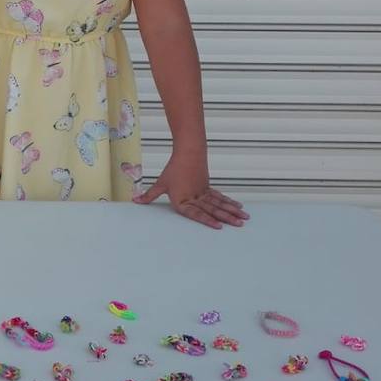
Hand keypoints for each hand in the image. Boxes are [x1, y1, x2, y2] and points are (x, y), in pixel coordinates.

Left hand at [134, 151, 248, 228]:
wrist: (188, 153)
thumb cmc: (173, 169)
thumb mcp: (161, 183)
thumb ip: (149, 195)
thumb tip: (136, 201)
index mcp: (184, 200)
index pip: (196, 213)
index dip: (207, 220)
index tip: (219, 226)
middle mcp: (196, 197)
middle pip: (213, 209)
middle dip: (227, 218)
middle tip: (239, 225)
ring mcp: (204, 192)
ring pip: (219, 204)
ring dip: (232, 211)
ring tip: (243, 218)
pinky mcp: (208, 187)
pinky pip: (220, 197)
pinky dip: (229, 203)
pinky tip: (238, 207)